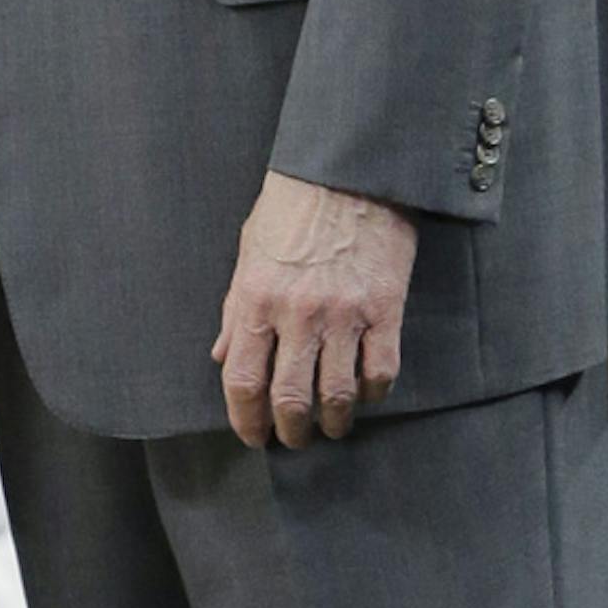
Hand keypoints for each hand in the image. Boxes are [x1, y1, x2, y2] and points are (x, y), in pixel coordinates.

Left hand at [215, 172, 417, 447]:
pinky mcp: (385, 308)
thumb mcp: (248, 252)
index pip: (243, 380)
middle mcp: (298, 313)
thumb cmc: (293, 207)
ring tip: (331, 426)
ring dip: (333, 422)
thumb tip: (222, 355)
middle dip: (289, 431)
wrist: (350, 169)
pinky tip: (365, 393)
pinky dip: (372, 393)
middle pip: (290, 399)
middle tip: (293, 438)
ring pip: (338, 395)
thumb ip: (235, 309)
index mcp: (256, 299)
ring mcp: (344, 314)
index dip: (245, 420)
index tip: (252, 435)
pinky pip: (380, 372)